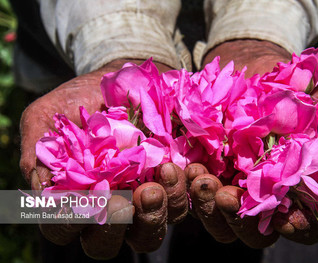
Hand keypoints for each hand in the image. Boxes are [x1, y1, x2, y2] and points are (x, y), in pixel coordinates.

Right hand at [19, 59, 187, 258]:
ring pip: (147, 233)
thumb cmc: (81, 100)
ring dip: (152, 214)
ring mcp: (140, 202)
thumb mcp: (48, 116)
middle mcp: (106, 208)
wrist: (122, 79)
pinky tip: (180, 169)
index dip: (69, 223)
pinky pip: (180, 205)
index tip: (82, 199)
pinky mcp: (170, 188)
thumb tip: (42, 194)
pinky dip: (181, 192)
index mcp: (72, 198)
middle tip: (122, 202)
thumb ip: (39, 152)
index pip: (63, 228)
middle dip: (114, 227)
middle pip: (106, 243)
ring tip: (156, 182)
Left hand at [186, 40, 317, 246]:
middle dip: (241, 221)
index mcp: (300, 186)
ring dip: (209, 206)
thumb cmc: (295, 85)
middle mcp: (265, 194)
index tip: (285, 219)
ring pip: (220, 220)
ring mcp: (232, 186)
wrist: (252, 67)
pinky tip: (186, 167)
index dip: (300, 228)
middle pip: (256, 232)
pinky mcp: (207, 172)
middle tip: (227, 194)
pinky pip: (192, 195)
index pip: (306, 224)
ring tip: (201, 176)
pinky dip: (186, 188)